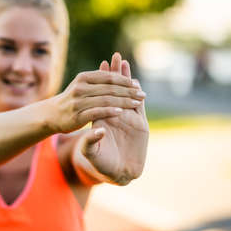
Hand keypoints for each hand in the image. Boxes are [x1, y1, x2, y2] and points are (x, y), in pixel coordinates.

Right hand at [48, 63, 145, 133]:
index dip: (125, 80)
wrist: (52, 115)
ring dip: (124, 101)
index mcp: (84, 77)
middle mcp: (81, 87)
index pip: (109, 77)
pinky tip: (120, 111)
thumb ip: (98, 80)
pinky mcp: (77, 115)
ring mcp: (78, 101)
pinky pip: (97, 112)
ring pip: (106, 99)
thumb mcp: (82, 85)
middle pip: (110, 88)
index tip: (137, 85)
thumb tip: (120, 74)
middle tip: (142, 95)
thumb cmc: (72, 99)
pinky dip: (109, 110)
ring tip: (137, 103)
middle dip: (129, 91)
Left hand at [79, 52, 148, 184]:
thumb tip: (97, 130)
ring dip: (126, 79)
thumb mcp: (91, 154)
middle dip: (113, 73)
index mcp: (100, 118)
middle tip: (113, 56)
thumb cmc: (102, 165)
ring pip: (126, 93)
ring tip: (124, 62)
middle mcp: (113, 114)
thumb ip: (90, 142)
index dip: (100, 81)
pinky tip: (136, 82)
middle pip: (113, 89)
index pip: (99, 95)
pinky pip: (138, 105)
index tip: (100, 66)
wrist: (118, 173)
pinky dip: (137, 94)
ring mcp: (127, 118)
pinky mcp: (139, 124)